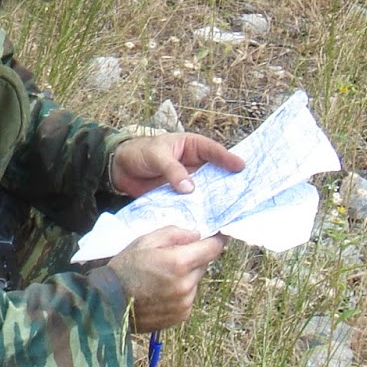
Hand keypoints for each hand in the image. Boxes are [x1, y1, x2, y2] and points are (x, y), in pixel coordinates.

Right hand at [107, 225, 226, 332]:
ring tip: (161, 277)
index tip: (219, 235)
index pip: (212, 248)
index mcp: (179, 262)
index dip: (217, 239)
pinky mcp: (182, 315)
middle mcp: (187, 284)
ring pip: (196, 281)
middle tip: (172, 257)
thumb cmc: (125, 267)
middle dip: (193, 258)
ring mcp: (185, 302)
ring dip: (186, 276)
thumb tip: (196, 234)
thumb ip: (173, 233)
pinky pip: (189, 297)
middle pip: (203, 264)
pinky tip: (161, 291)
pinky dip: (180, 292)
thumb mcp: (144, 241)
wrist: (109, 303)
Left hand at [110, 132, 243, 197]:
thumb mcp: (156, 156)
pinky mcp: (180, 196)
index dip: (227, 158)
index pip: (213, 151)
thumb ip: (172, 170)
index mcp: (191, 146)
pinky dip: (201, 210)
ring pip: (207, 190)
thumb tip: (190, 188)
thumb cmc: (139, 153)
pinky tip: (211, 220)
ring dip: (217, 200)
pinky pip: (194, 202)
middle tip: (247, 193)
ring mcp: (188, 181)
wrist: (119, 169)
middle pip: (216, 173)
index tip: (241, 167)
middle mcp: (194, 164)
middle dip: (229, 182)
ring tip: (233, 210)